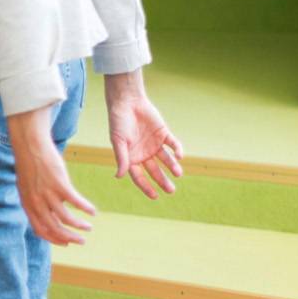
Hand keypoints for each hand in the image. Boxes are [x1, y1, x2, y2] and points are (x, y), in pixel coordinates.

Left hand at [8, 109, 95, 245]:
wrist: (30, 146)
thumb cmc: (30, 166)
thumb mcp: (27, 188)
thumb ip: (36, 202)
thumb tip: (50, 215)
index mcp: (28, 205)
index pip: (40, 230)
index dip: (54, 239)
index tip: (65, 243)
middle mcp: (36, 202)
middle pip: (55, 228)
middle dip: (69, 238)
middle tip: (81, 241)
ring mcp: (48, 194)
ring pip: (66, 218)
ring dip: (79, 225)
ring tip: (89, 227)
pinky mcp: (59, 184)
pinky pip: (76, 201)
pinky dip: (86, 208)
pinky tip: (93, 211)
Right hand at [106, 85, 182, 199]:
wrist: (127, 102)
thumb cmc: (118, 122)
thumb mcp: (118, 141)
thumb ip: (121, 158)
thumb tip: (119, 176)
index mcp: (131, 158)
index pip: (139, 176)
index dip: (146, 187)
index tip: (155, 196)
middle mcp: (143, 153)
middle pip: (155, 171)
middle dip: (162, 181)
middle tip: (171, 190)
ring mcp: (154, 144)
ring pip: (166, 160)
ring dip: (172, 167)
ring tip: (178, 174)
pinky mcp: (163, 134)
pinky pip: (172, 144)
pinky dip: (177, 150)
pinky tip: (179, 156)